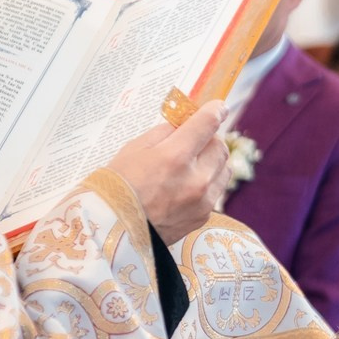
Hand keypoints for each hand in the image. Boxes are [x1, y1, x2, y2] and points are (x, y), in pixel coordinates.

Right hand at [108, 101, 229, 243]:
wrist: (113, 231)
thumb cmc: (118, 187)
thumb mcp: (134, 149)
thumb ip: (165, 133)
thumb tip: (185, 124)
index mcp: (175, 157)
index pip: (207, 124)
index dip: (215, 111)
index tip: (218, 107)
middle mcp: (195, 179)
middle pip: (220, 146)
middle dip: (210, 139)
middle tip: (194, 140)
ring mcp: (202, 201)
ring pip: (224, 169)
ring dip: (213, 161)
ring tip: (192, 164)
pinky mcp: (203, 216)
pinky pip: (215, 191)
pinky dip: (207, 182)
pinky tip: (186, 186)